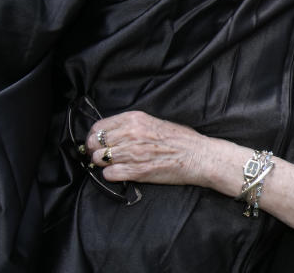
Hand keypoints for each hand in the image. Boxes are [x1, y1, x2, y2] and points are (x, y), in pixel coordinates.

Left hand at [85, 111, 209, 186]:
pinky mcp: (137, 171)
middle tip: (103, 155)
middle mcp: (132, 133)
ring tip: (114, 164)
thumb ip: (133, 125)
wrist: (199, 156)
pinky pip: (109, 174)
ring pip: (99, 159)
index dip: (94, 136)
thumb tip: (112, 133)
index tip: (98, 142)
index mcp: (136, 119)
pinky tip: (121, 173)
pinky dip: (112, 175)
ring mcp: (133, 153)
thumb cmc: (182, 140)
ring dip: (103, 163)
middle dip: (95, 150)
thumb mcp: (156, 122)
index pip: (99, 127)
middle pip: (95, 143)